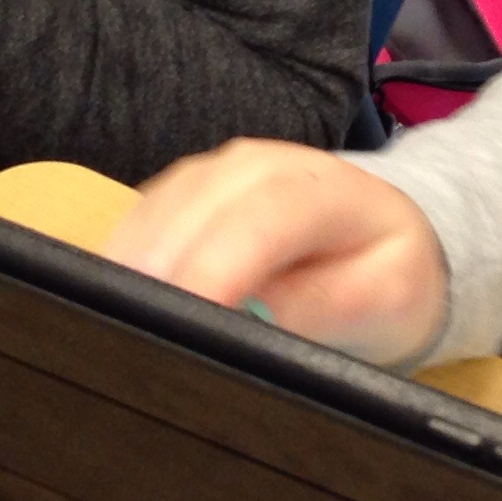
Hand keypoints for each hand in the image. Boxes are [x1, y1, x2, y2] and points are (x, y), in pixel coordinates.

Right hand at [104, 139, 449, 366]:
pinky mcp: (177, 194)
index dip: (219, 266)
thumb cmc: (387, 270)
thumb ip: (326, 304)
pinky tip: (114, 306)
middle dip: (159, 270)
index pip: (263, 216)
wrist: (383, 233)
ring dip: (131, 266)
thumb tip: (255, 321)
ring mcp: (210, 173)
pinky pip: (138, 221)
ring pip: (155, 212)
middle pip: (192, 208)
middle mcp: (255, 164)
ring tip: (115, 329)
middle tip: (130, 336)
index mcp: (319, 185)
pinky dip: (124, 260)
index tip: (188, 319)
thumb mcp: (385, 296)